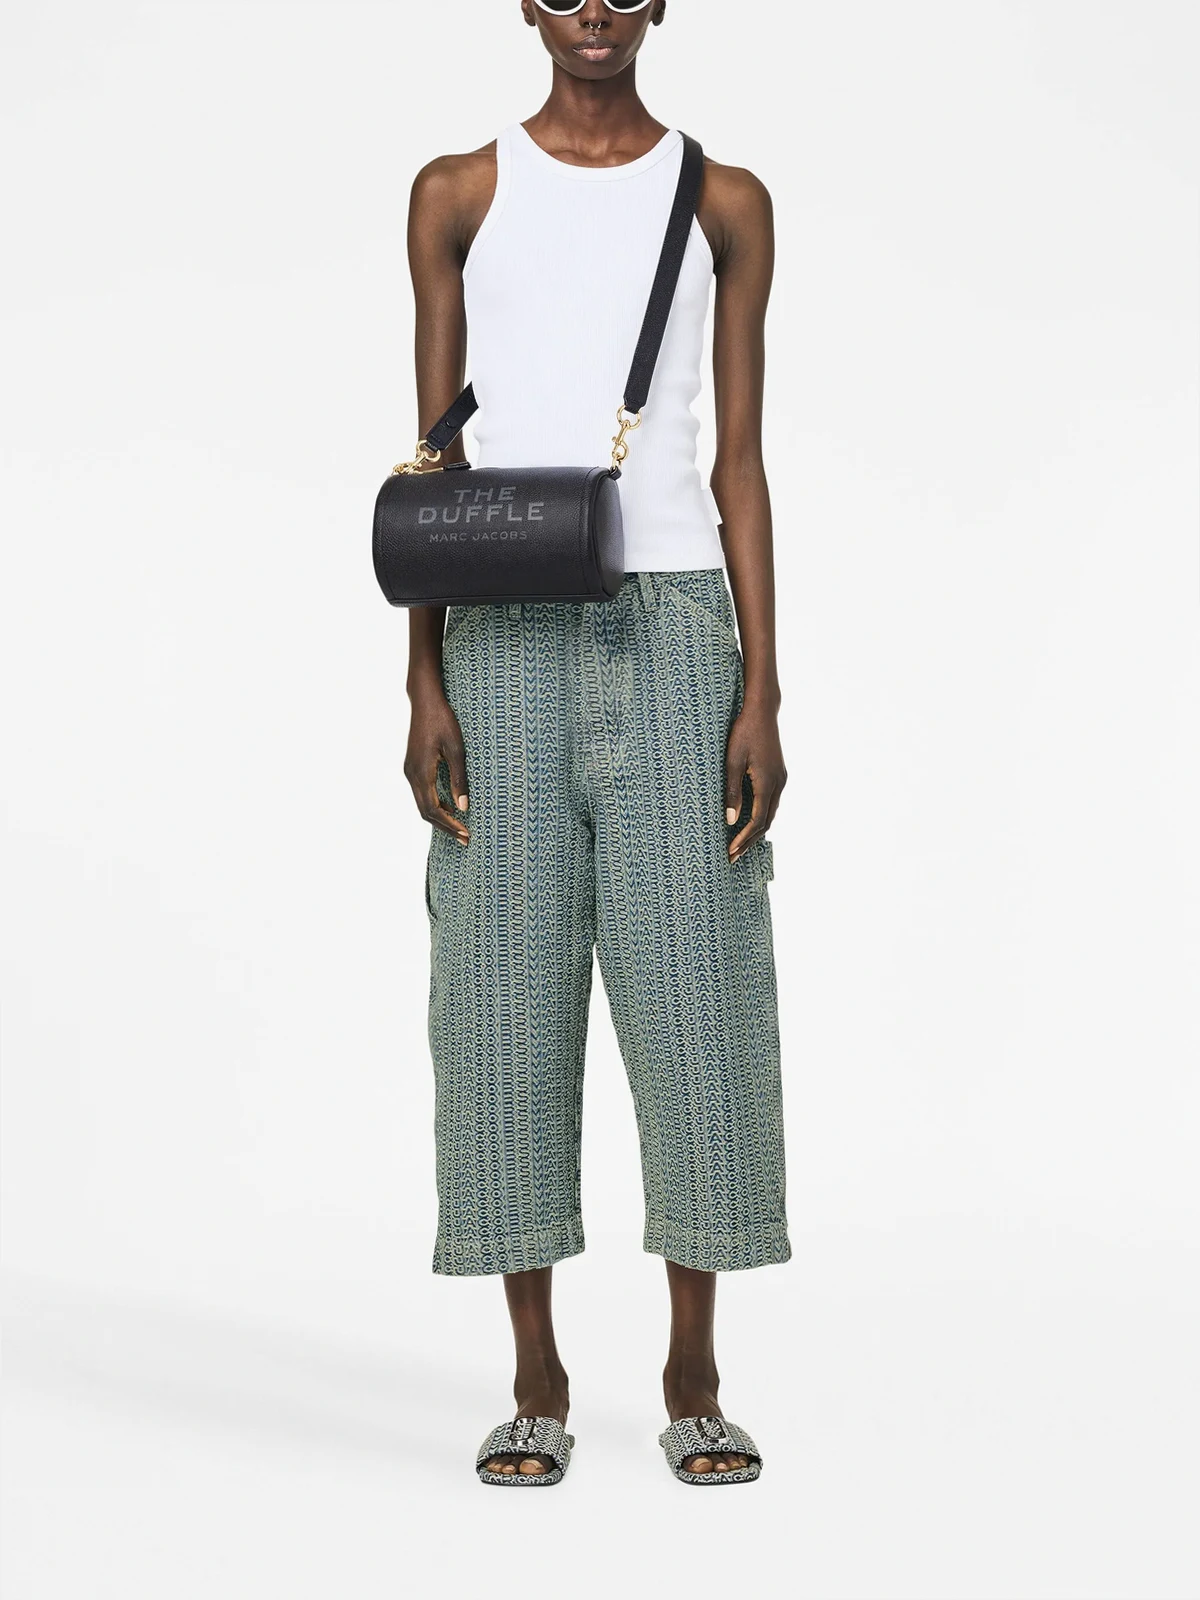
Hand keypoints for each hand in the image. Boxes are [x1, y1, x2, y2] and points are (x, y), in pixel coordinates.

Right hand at [404, 684, 469, 843]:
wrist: (425, 701)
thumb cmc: (443, 720)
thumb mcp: (457, 749)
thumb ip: (459, 779)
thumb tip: (464, 807)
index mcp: (421, 772)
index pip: (433, 809)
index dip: (449, 824)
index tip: (465, 834)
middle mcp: (411, 774)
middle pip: (425, 812)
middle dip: (445, 827)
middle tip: (465, 839)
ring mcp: (409, 770)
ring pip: (422, 803)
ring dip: (440, 817)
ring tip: (460, 827)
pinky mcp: (412, 766)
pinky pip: (422, 793)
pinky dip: (435, 804)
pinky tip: (451, 807)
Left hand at [724, 702, 785, 861]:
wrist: (761, 711)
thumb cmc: (743, 733)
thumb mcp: (731, 762)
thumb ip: (732, 792)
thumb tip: (730, 821)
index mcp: (768, 782)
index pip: (757, 821)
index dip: (744, 839)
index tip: (730, 852)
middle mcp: (778, 783)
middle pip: (766, 822)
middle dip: (749, 841)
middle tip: (732, 856)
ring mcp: (780, 778)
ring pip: (770, 813)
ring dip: (755, 830)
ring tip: (738, 844)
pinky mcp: (778, 774)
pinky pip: (770, 802)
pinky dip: (760, 817)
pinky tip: (748, 822)